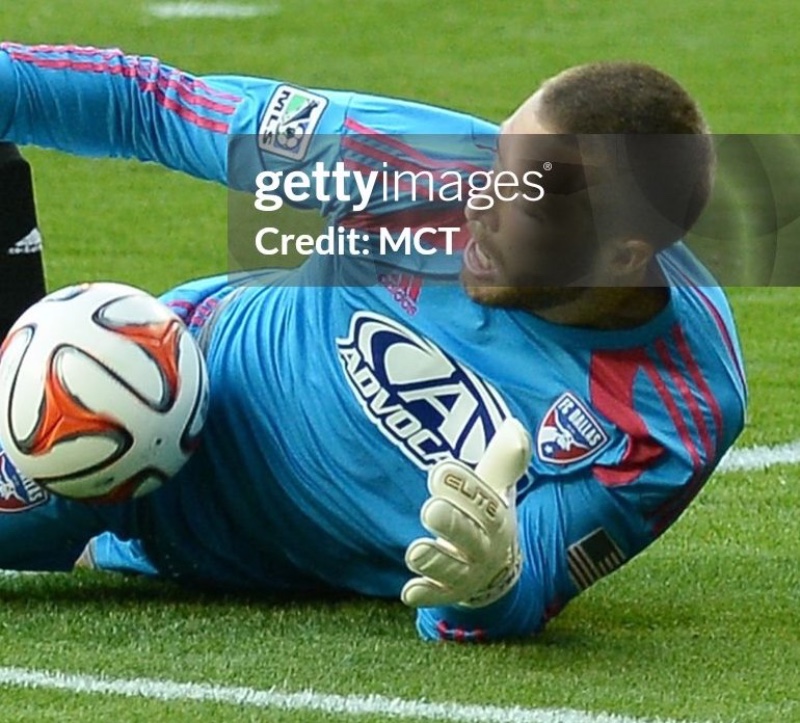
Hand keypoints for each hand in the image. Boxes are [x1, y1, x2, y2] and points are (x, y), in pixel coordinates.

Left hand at [401, 418, 531, 608]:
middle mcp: (484, 548)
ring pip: (452, 569)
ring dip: (435, 560)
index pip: (485, 503)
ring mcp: (466, 572)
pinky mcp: (447, 591)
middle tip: (430, 509)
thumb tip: (513, 426)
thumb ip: (502, 459)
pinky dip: (425, 594)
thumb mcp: (497, 487)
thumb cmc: (487, 517)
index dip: (464, 487)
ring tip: (415, 551)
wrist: (496, 570)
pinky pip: (437, 595)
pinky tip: (409, 592)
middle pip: (471, 537)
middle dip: (452, 524)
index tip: (440, 470)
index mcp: (496, 520)